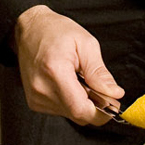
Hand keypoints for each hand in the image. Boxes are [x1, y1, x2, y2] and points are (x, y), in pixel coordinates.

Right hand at [12, 5, 123, 125]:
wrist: (30, 29)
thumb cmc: (56, 31)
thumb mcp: (86, 44)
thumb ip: (100, 73)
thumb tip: (115, 94)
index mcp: (55, 72)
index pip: (80, 109)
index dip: (101, 113)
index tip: (112, 104)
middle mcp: (42, 88)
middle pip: (78, 114)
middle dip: (94, 105)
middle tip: (97, 84)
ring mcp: (35, 97)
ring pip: (71, 114)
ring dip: (81, 101)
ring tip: (78, 79)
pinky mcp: (34, 101)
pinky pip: (61, 110)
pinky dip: (70, 100)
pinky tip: (68, 83)